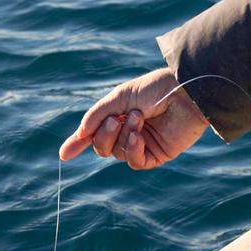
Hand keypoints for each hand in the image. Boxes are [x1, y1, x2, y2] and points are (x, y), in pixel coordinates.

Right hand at [59, 68, 208, 169]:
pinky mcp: (159, 154)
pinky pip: (136, 162)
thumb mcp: (119, 97)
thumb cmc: (156, 89)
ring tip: (138, 117)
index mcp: (121, 113)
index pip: (96, 132)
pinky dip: (132, 149)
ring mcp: (145, 143)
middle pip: (103, 147)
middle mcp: (131, 130)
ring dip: (123, 136)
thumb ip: (96, 117)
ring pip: (117, 153)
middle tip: (116, 119)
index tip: (64, 155)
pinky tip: (138, 135)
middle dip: (103, 135)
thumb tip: (76, 140)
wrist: (186, 92)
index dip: (80, 142)